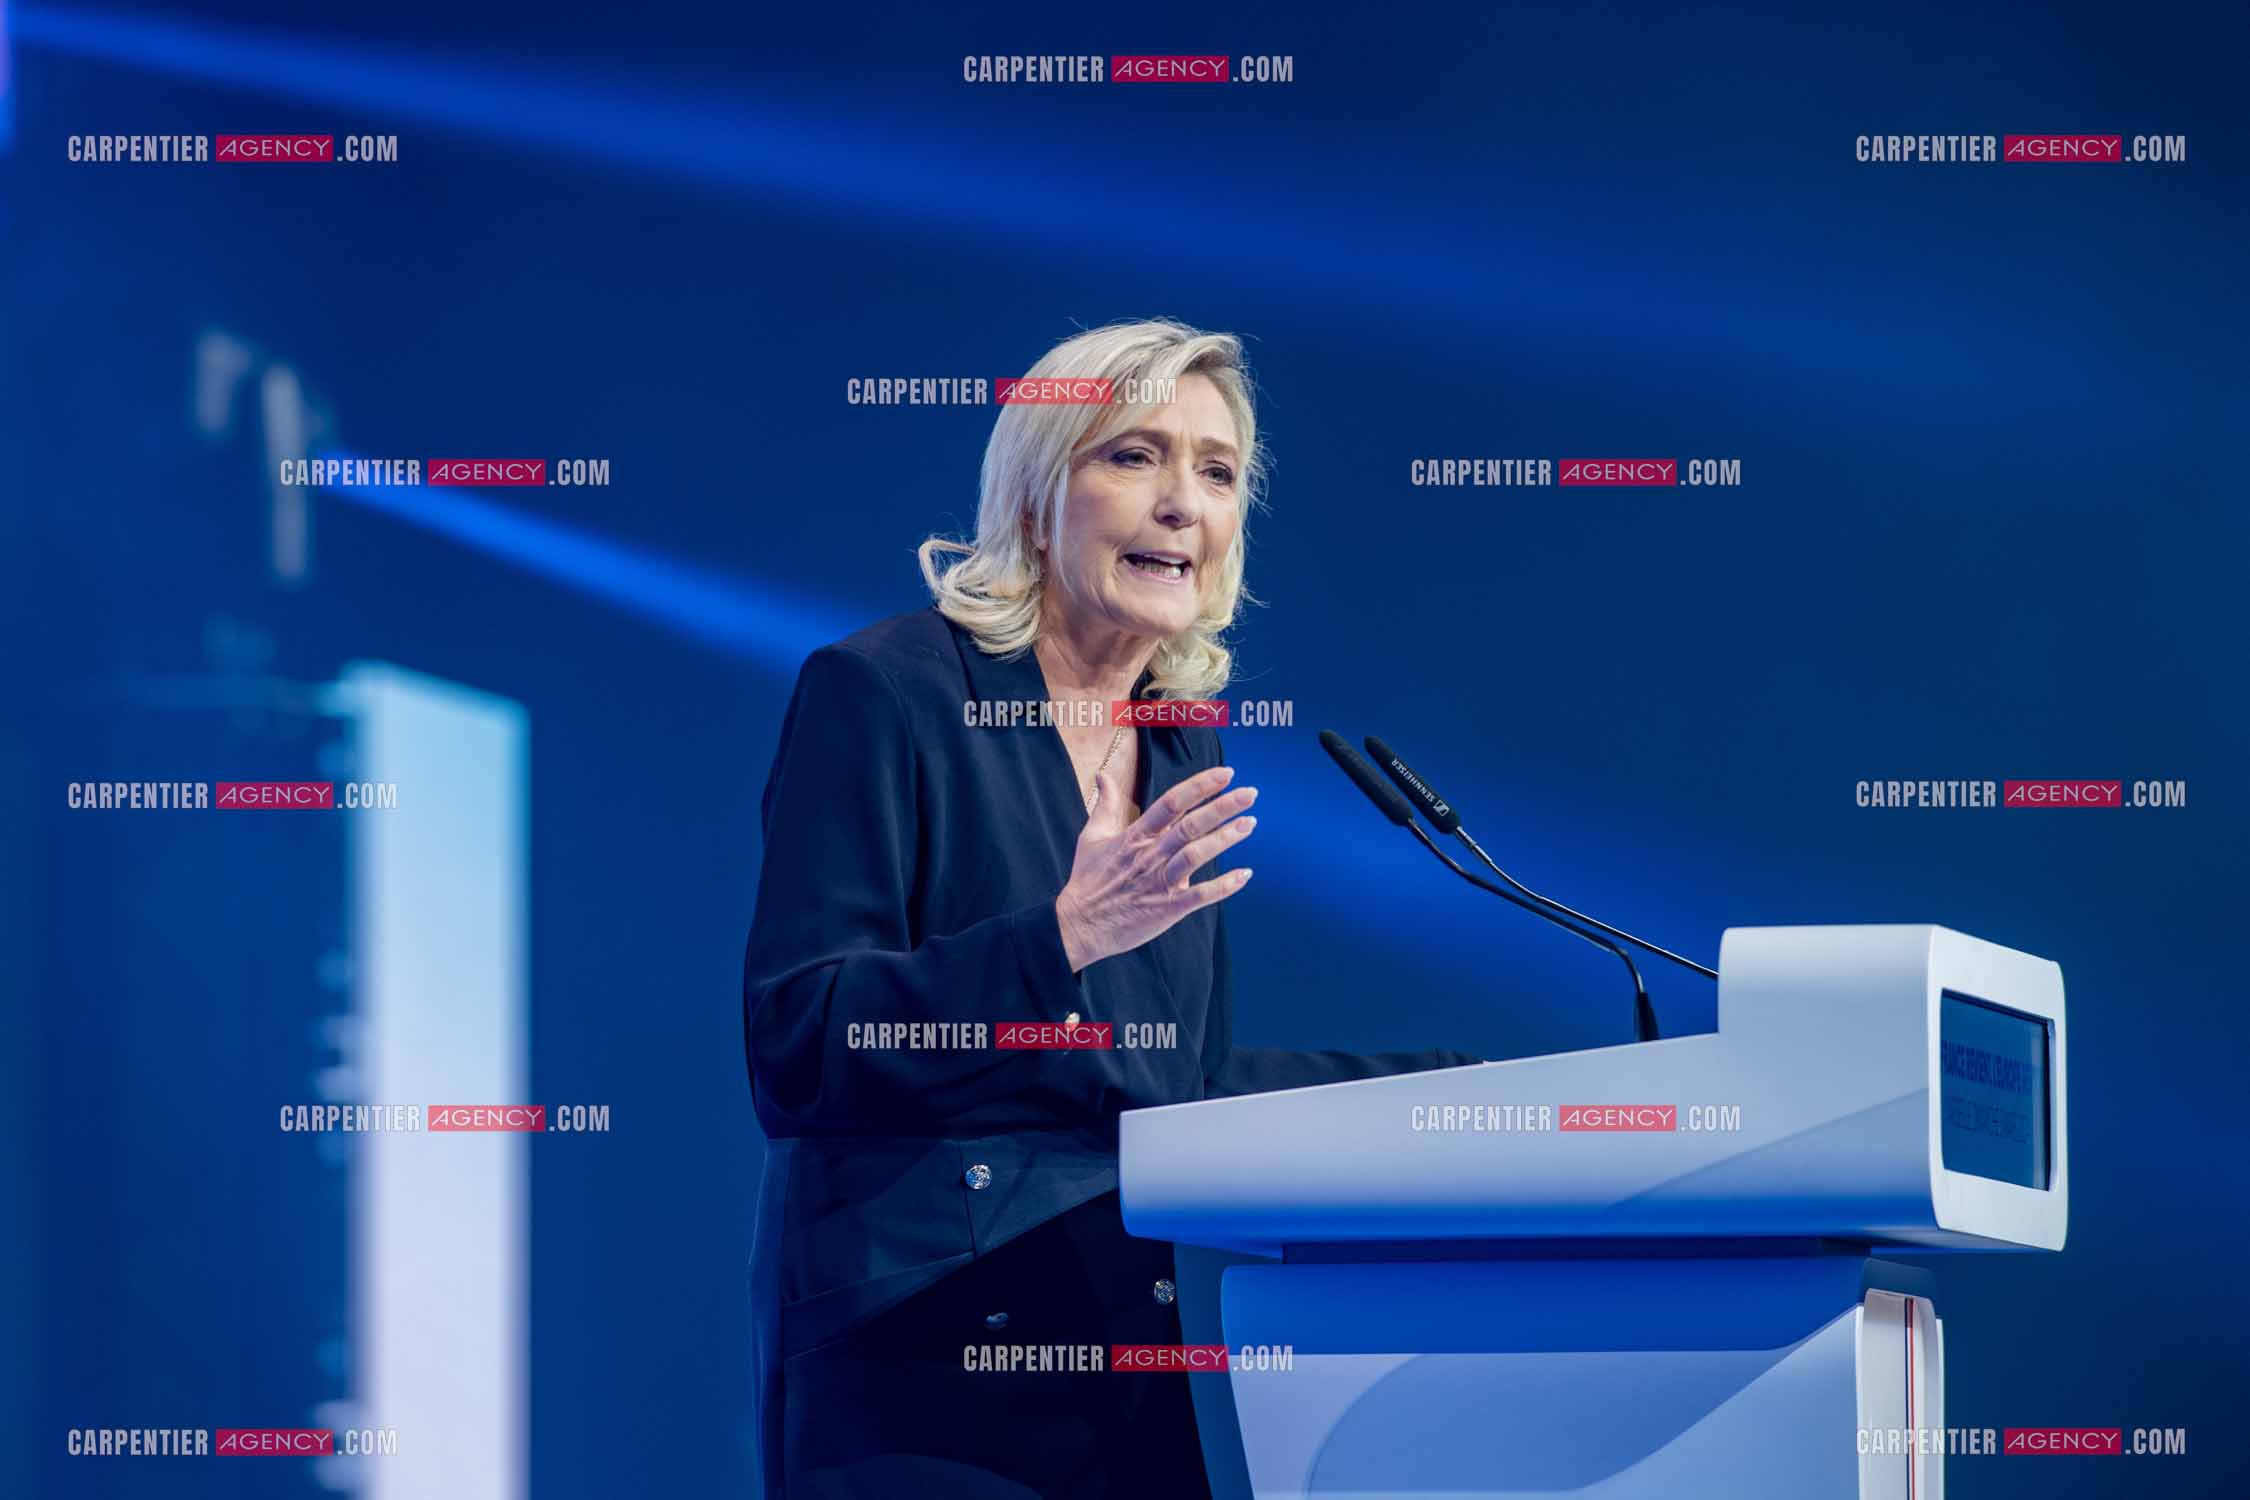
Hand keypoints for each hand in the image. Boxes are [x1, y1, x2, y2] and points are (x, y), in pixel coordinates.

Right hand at [1054, 764, 1257, 971]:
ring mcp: (1158, 882)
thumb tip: (1102, 775)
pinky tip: (1244, 875)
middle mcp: (1149, 855)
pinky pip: (1198, 896)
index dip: (1199, 786)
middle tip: (1250, 793)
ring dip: (1224, 839)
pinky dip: (1222, 886)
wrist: (1078, 926)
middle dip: (1222, 807)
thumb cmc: (1087, 880)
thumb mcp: (1091, 836)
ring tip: (1250, 823)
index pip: (1171, 803)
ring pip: (1195, 855)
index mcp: (1135, 835)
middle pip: (1189, 825)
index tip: (1225, 773)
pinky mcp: (1165, 909)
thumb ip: (1105, 804)